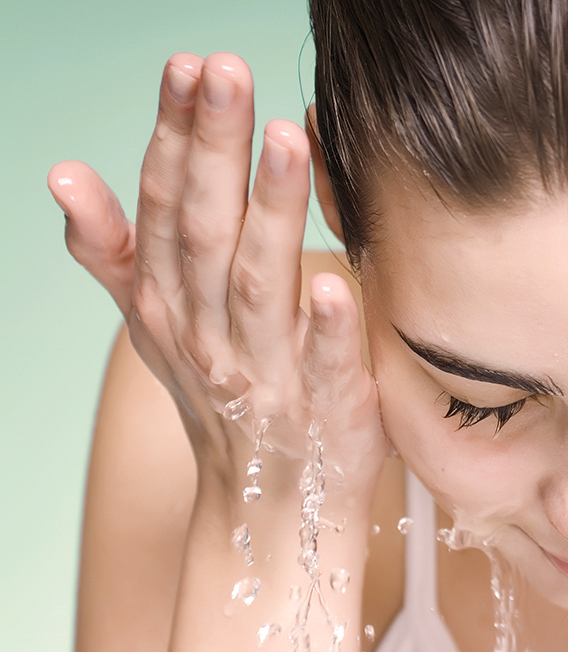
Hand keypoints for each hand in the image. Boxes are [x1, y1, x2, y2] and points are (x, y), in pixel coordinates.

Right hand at [47, 52, 389, 506]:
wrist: (269, 502)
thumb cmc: (220, 393)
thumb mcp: (154, 324)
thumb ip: (115, 251)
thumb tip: (63, 173)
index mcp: (171, 304)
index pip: (166, 208)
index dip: (175, 135)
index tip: (188, 65)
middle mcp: (208, 334)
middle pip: (205, 232)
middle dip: (214, 148)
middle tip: (228, 71)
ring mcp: (265, 375)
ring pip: (260, 287)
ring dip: (270, 213)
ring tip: (286, 139)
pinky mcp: (327, 410)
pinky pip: (325, 368)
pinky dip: (327, 330)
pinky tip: (335, 283)